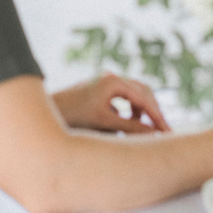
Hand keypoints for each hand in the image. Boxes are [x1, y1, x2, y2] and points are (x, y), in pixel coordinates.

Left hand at [50, 74, 169, 133]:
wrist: (45, 112)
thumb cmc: (72, 116)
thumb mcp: (104, 123)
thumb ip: (130, 128)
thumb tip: (154, 135)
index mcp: (113, 81)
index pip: (144, 98)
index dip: (157, 116)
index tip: (167, 132)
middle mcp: (111, 78)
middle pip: (142, 92)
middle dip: (153, 112)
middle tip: (163, 131)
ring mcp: (105, 83)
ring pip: (134, 95)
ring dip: (142, 111)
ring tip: (147, 130)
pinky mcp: (100, 91)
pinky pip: (123, 99)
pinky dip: (130, 111)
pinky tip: (129, 124)